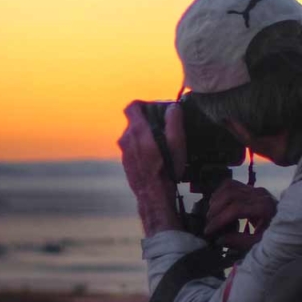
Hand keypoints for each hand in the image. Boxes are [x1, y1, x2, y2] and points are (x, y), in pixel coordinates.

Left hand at [117, 101, 188, 235]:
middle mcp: (126, 139)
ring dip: (146, 135)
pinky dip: (142, 147)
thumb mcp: (177, 144)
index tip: (154, 108)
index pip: (132, 107)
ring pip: (133, 136)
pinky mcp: (126, 162)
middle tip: (164, 127)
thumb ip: (174, 122)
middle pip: (134, 122)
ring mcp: (124, 152)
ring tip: (162, 144)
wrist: (153, 196)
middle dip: (148, 121)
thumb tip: (173, 108)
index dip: (143, 104)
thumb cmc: (167, 170)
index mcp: (137, 131)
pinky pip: (133, 148)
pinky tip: (156, 156)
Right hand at [202, 178, 277, 253]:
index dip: (219, 220)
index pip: (235, 209)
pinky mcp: (253, 188)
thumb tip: (220, 238)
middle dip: (215, 210)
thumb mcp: (260, 243)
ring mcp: (256, 189)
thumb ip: (240, 242)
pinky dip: (221, 192)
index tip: (208, 231)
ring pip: (229, 186)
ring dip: (216, 199)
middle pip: (230, 194)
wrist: (291, 224)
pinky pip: (232, 184)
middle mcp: (260, 195)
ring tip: (211, 215)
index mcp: (264, 208)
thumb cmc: (276, 235)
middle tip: (209, 223)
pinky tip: (217, 204)